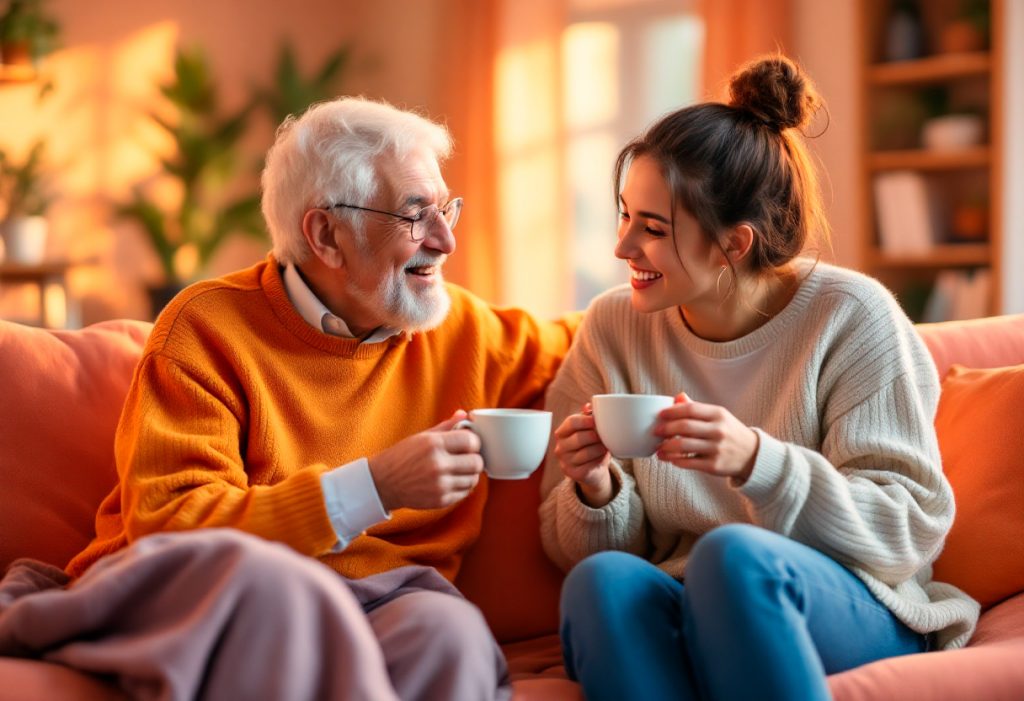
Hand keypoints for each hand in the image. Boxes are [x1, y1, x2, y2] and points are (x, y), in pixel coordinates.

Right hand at [367, 410, 484, 510]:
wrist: (382, 483)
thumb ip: (446, 426)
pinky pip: (465, 493)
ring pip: (474, 479)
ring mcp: (440, 485)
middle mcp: (438, 465)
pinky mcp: (441, 500)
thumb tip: (465, 414)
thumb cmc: (402, 456)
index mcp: (433, 444)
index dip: (473, 442)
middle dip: (474, 459)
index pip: (472, 441)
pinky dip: (462, 487)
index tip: (468, 444)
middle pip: (477, 462)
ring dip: (469, 474)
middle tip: (466, 458)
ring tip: (458, 470)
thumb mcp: (422, 437)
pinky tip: (451, 481)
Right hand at [553, 402, 614, 506]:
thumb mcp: (590, 429)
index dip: (586, 420)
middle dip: (595, 436)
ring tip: (605, 446)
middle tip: (604, 436)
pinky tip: (602, 457)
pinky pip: (589, 465)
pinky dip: (599, 460)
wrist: (594, 469)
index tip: (597, 421)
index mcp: (561, 433)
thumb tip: (588, 406)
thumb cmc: (592, 444)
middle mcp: (560, 447)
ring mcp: (565, 462)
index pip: (571, 422)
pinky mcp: (573, 474)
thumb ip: (588, 416)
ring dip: (599, 449)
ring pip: (586, 452)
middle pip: (579, 437)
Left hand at [654, 393, 758, 482]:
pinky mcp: (714, 466)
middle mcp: (718, 430)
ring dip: (666, 447)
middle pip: (685, 427)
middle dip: (666, 429)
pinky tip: (669, 458)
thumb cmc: (729, 432)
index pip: (690, 409)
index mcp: (718, 414)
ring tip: (658, 448)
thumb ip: (697, 408)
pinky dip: (675, 460)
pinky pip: (688, 462)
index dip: (671, 412)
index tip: (660, 415)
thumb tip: (677, 397)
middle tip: (655, 431)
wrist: (752, 455)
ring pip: (683, 446)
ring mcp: (717, 449)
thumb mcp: (718, 416)